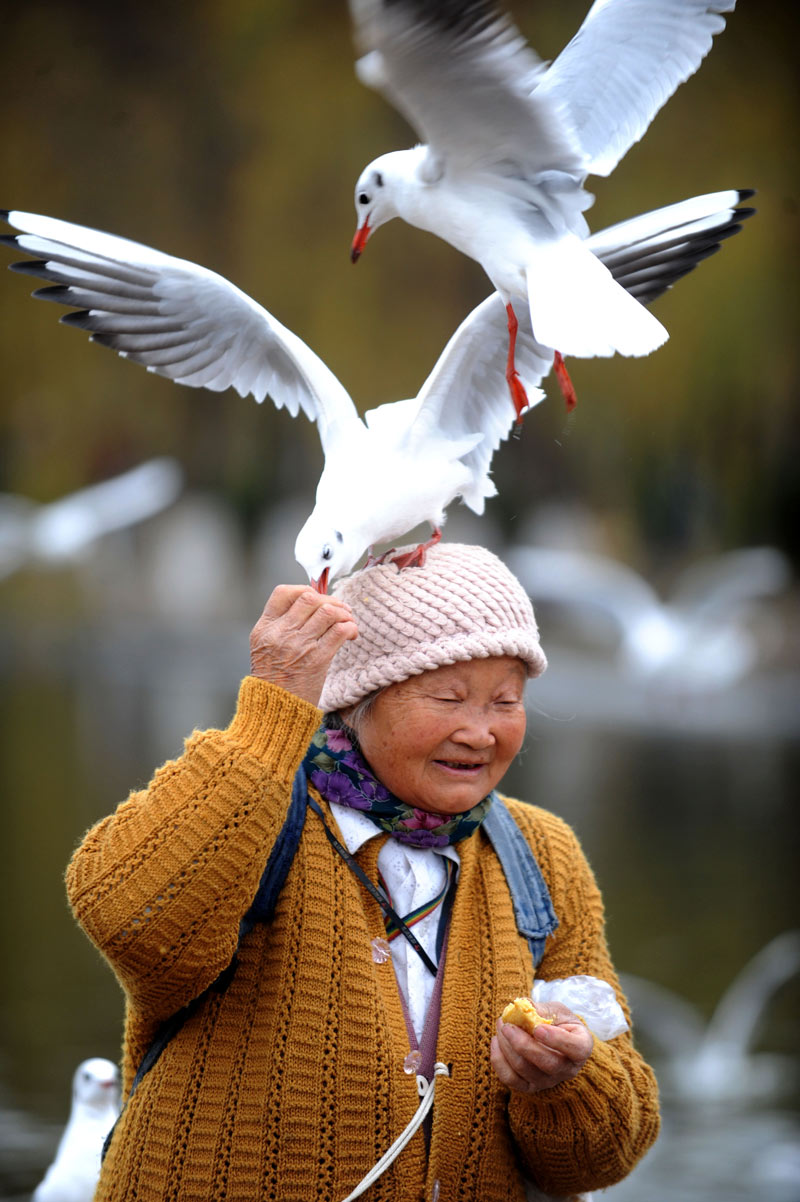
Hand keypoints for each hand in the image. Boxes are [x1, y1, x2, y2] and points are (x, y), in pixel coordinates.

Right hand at [249, 585, 357, 705]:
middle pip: (309, 598)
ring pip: (328, 611)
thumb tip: (312, 606)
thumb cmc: (274, 683)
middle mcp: (280, 633)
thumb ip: (281, 628)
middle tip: (340, 610)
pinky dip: (350, 628)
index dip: (304, 590)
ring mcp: (299, 645)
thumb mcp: (265, 650)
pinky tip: (351, 635)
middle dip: (330, 600)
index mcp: (264, 629)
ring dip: (344, 613)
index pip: (283, 593)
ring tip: (348, 621)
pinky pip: (340, 631)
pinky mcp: (317, 659)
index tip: (317, 599)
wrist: (275, 713)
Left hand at [491, 1001, 593, 1093]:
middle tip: (507, 1025)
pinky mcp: (530, 1086)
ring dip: (507, 1047)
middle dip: (523, 1044)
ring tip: (501, 1025)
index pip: (576, 1049)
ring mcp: (548, 1081)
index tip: (538, 1028)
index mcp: (581, 1047)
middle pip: (547, 1063)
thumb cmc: (558, 1022)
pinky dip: (499, 1060)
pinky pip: (511, 1079)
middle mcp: (567, 1069)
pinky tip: (496, 1041)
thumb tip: (524, 1006)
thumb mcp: (557, 1011)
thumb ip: (543, 1009)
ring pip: (525, 1069)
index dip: (558, 1040)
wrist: (552, 1039)